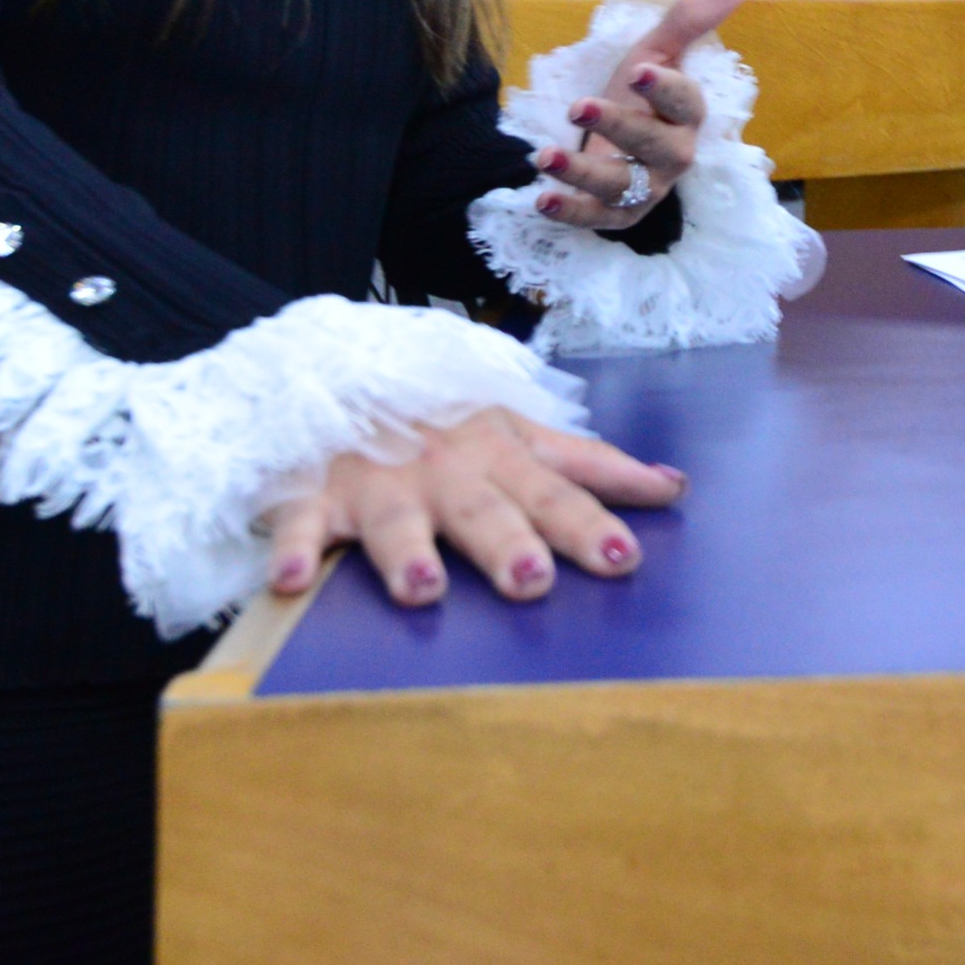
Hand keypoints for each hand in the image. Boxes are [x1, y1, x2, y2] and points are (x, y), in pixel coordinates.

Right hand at [262, 407, 684, 606]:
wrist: (345, 373)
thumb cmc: (447, 420)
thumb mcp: (522, 432)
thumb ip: (593, 464)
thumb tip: (674, 486)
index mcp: (502, 454)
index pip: (557, 491)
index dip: (590, 523)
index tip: (624, 558)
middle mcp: (448, 468)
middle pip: (483, 510)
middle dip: (508, 543)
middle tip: (532, 581)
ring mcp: (382, 481)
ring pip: (398, 519)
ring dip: (409, 552)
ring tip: (424, 590)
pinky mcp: (318, 493)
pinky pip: (302, 522)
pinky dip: (293, 549)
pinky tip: (290, 581)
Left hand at [526, 0, 751, 230]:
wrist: (616, 145)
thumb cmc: (641, 97)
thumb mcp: (657, 54)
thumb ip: (690, 20)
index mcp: (685, 115)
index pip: (685, 102)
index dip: (665, 89)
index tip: (640, 71)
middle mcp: (672, 156)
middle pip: (653, 145)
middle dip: (618, 125)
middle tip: (577, 104)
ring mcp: (644, 188)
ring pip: (620, 185)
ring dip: (582, 172)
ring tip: (545, 156)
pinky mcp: (616, 214)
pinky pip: (595, 218)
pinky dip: (570, 212)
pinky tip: (542, 197)